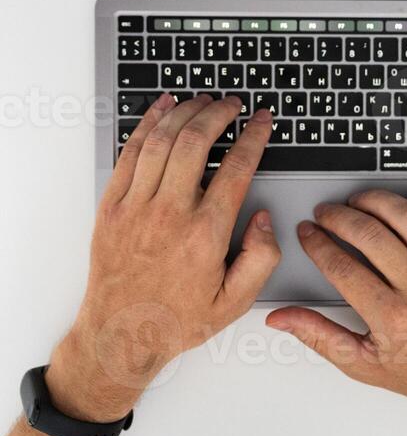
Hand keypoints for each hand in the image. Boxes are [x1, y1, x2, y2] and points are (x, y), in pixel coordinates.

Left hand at [48, 94, 279, 421]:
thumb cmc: (176, 319)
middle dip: (219, 113)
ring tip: (203, 100)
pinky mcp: (112, 206)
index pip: (236, 168)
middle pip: (197, 142)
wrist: (120, 335)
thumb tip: (264, 219)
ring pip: (163, 140)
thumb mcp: (234, 302)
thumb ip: (261, 258)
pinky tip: (163, 109)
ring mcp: (137, 206)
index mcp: (206, 234)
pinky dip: (147, 124)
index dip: (254, 137)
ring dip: (186, 112)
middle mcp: (170, 214)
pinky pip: (131, 152)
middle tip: (232, 103)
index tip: (262, 122)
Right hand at [266, 190, 406, 428]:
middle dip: (338, 216)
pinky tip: (402, 204)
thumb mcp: (362, 363)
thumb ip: (318, 335)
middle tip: (325, 213)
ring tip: (357, 202)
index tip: (307, 233)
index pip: (342, 267)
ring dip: (376, 201)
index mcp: (393, 318)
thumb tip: (281, 319)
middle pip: (371, 235)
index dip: (316, 243)